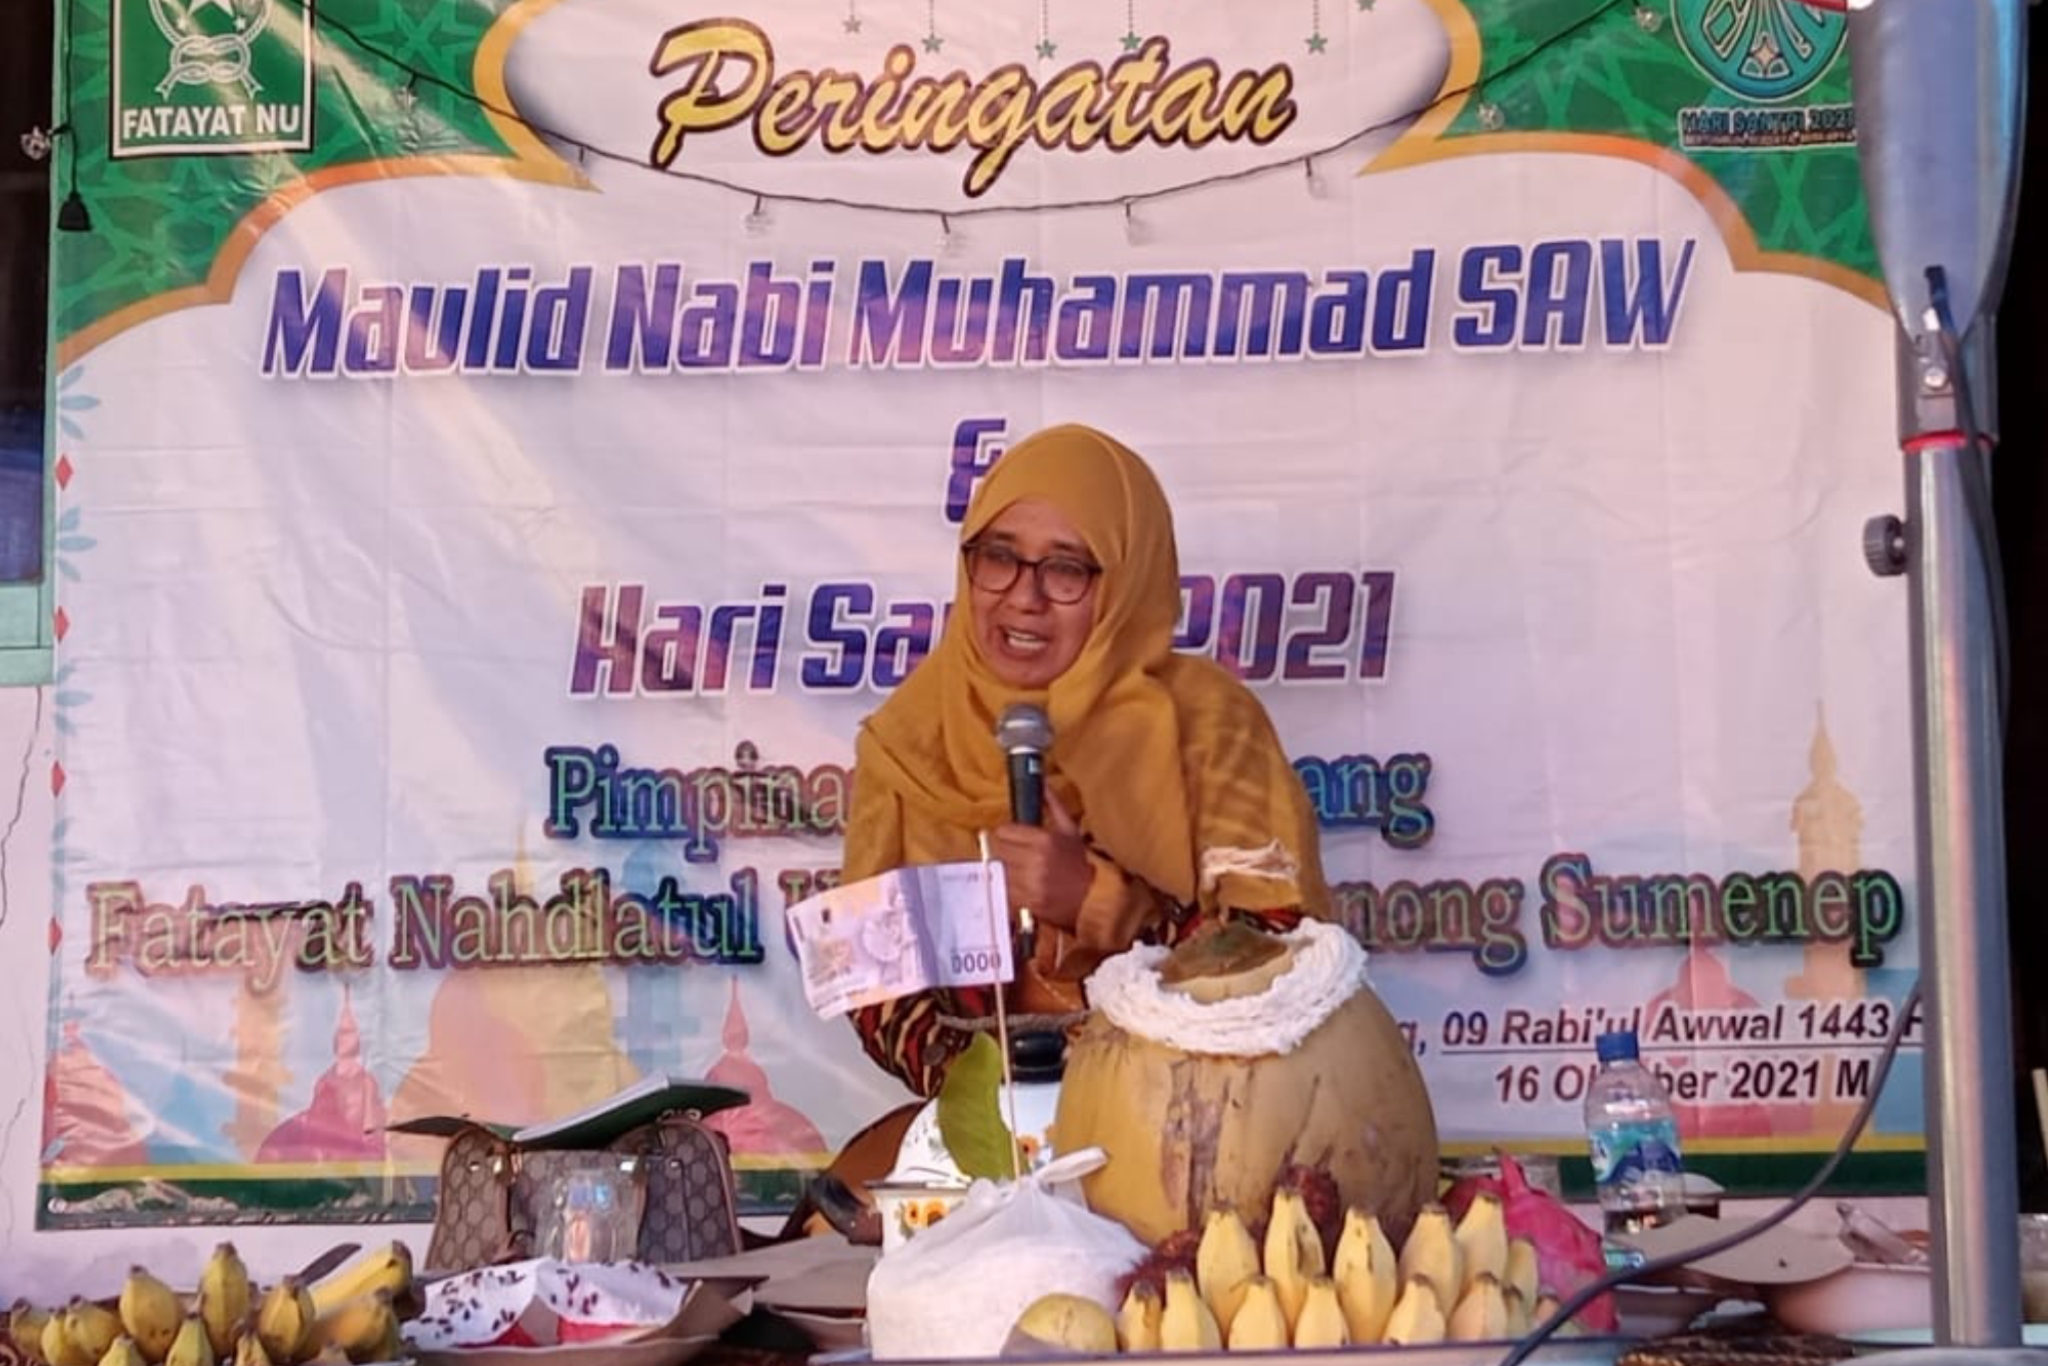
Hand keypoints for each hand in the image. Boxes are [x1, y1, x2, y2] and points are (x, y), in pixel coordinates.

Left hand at [987, 790, 1092, 929]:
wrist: (1096, 898)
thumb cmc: (1082, 863)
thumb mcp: (1070, 830)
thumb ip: (1053, 805)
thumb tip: (1043, 784)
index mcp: (1044, 840)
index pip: (1003, 831)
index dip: (1005, 834)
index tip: (1011, 839)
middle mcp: (1035, 860)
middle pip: (997, 851)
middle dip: (1002, 851)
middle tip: (1012, 855)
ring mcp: (1030, 883)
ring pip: (997, 871)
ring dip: (1002, 870)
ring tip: (1015, 871)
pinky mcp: (1028, 902)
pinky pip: (1004, 891)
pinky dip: (1006, 888)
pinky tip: (1018, 886)